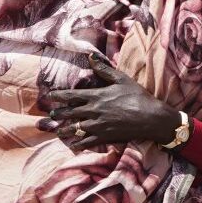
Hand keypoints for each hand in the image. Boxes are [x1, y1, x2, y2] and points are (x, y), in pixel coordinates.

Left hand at [40, 60, 181, 150]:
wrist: (151, 118)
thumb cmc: (138, 96)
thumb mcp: (122, 79)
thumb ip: (104, 70)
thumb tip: (90, 57)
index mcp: (97, 96)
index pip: (72, 95)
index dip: (59, 96)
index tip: (50, 96)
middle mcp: (94, 111)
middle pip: (71, 112)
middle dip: (59, 114)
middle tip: (50, 116)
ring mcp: (98, 125)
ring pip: (76, 128)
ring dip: (65, 130)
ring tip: (57, 131)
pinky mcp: (105, 136)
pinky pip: (88, 141)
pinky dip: (79, 144)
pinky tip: (73, 145)